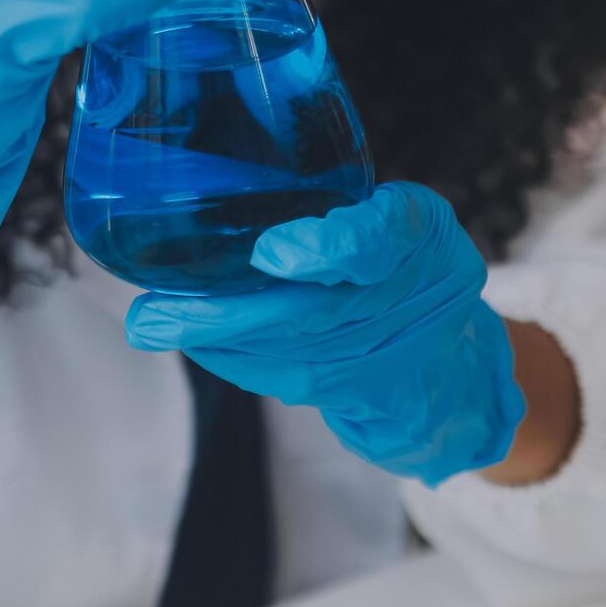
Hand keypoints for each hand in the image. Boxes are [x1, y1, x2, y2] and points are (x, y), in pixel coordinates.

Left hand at [125, 182, 525, 485]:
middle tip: (157, 311)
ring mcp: (380, 357)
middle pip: (313, 312)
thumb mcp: (409, 220)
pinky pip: (285, 378)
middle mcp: (404, 302)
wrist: (451, 365)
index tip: (271, 254)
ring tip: (154, 324)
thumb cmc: (416, 270)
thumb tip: (263, 212)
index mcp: (420, 237)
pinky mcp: (354, 395)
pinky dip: (233, 361)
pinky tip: (191, 342)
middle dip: (231, 314)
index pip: (381, 238)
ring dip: (217, 341)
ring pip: (290, 353)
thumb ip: (359, 217)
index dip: (328, 248)